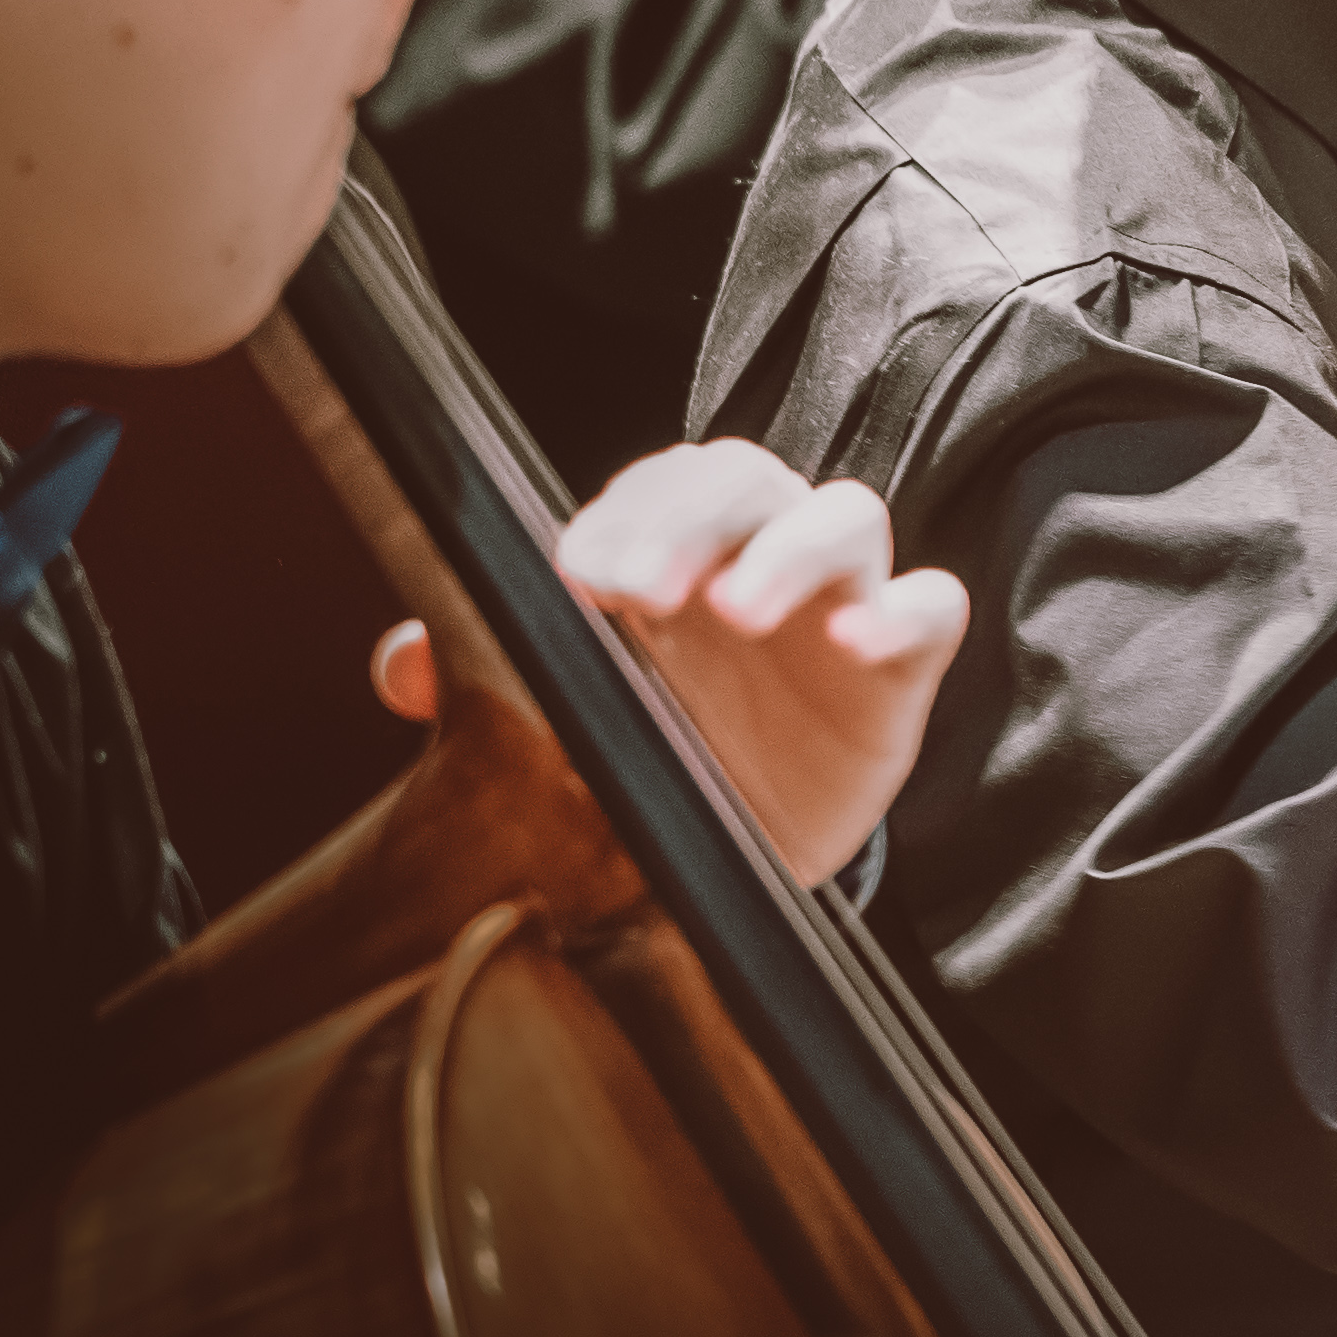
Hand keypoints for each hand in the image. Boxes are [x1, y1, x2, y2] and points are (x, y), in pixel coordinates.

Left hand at [368, 441, 963, 889]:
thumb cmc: (658, 764)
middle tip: (638, 586)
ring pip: (845, 515)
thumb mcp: (566, 729)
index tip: (578, 570)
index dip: (626, 509)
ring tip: (737, 606)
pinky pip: (932, 607)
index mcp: (679, 562)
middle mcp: (760, 562)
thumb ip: (484, 684)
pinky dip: (902, 610)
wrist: (740, 858)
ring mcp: (840, 605)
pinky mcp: (901, 668)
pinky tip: (857, 638)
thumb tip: (403, 662)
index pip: (662, 485)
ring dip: (790, 548)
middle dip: (692, 517)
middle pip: (748, 479)